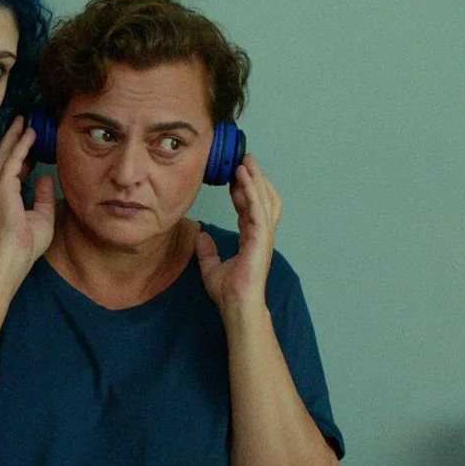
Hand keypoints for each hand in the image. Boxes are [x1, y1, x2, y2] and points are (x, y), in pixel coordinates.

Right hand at [0, 116, 54, 270]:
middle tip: (21, 122)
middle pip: (1, 155)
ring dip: (13, 136)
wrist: (15, 255)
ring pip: (3, 153)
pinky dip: (20, 146)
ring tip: (22, 121)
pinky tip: (29, 135)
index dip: (19, 153)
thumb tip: (45, 177)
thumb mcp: (42, 215)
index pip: (11, 167)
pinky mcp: (3, 188)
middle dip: (10, 138)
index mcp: (7, 196)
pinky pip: (12, 160)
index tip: (30, 141)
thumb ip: (43, 196)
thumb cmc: (26, 243)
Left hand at [195, 155, 281, 313]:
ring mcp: (263, 236)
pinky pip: (257, 209)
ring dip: (255, 179)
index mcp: (251, 238)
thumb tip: (201, 236)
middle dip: (255, 178)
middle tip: (245, 159)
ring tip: (246, 161)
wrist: (237, 306)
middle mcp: (260, 234)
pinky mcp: (261, 239)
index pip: (249, 208)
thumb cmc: (230, 292)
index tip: (234, 175)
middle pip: (262, 199)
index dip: (243, 190)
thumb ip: (207, 251)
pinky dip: (252, 191)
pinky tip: (244, 177)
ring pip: (263, 200)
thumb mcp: (212, 267)